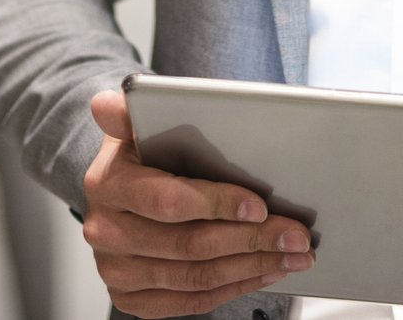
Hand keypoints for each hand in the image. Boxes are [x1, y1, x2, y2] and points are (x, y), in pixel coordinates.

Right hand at [81, 89, 314, 316]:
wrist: (118, 191)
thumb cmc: (141, 154)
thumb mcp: (136, 125)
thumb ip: (130, 112)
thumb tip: (109, 102)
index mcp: (107, 184)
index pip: (169, 202)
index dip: (218, 205)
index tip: (260, 205)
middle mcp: (106, 232)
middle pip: (190, 245)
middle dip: (252, 240)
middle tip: (296, 235)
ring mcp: (117, 270)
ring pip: (196, 278)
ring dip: (253, 267)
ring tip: (292, 254)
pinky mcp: (130, 297)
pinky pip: (190, 301)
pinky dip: (234, 288)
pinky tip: (264, 271)